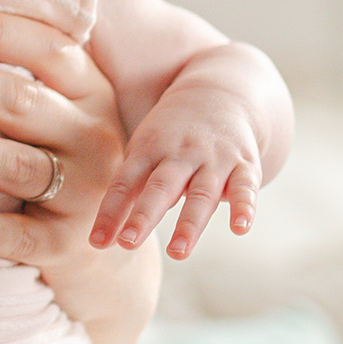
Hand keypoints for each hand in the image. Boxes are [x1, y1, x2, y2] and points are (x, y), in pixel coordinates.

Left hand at [0, 5, 159, 343]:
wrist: (98, 248)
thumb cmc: (48, 153)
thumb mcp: (47, 103)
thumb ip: (7, 64)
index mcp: (88, 87)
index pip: (43, 47)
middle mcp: (94, 135)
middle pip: (18, 102)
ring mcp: (85, 192)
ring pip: (12, 165)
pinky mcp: (65, 246)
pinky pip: (18, 237)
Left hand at [90, 89, 261, 258]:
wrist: (221, 91)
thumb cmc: (170, 133)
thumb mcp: (143, 149)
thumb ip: (128, 188)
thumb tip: (102, 233)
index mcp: (148, 150)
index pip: (124, 183)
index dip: (110, 212)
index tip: (97, 242)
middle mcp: (180, 154)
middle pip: (159, 188)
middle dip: (143, 216)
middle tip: (127, 243)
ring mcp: (213, 159)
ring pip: (201, 194)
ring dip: (189, 224)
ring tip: (177, 252)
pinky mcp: (245, 164)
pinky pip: (245, 188)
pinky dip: (244, 207)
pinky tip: (240, 228)